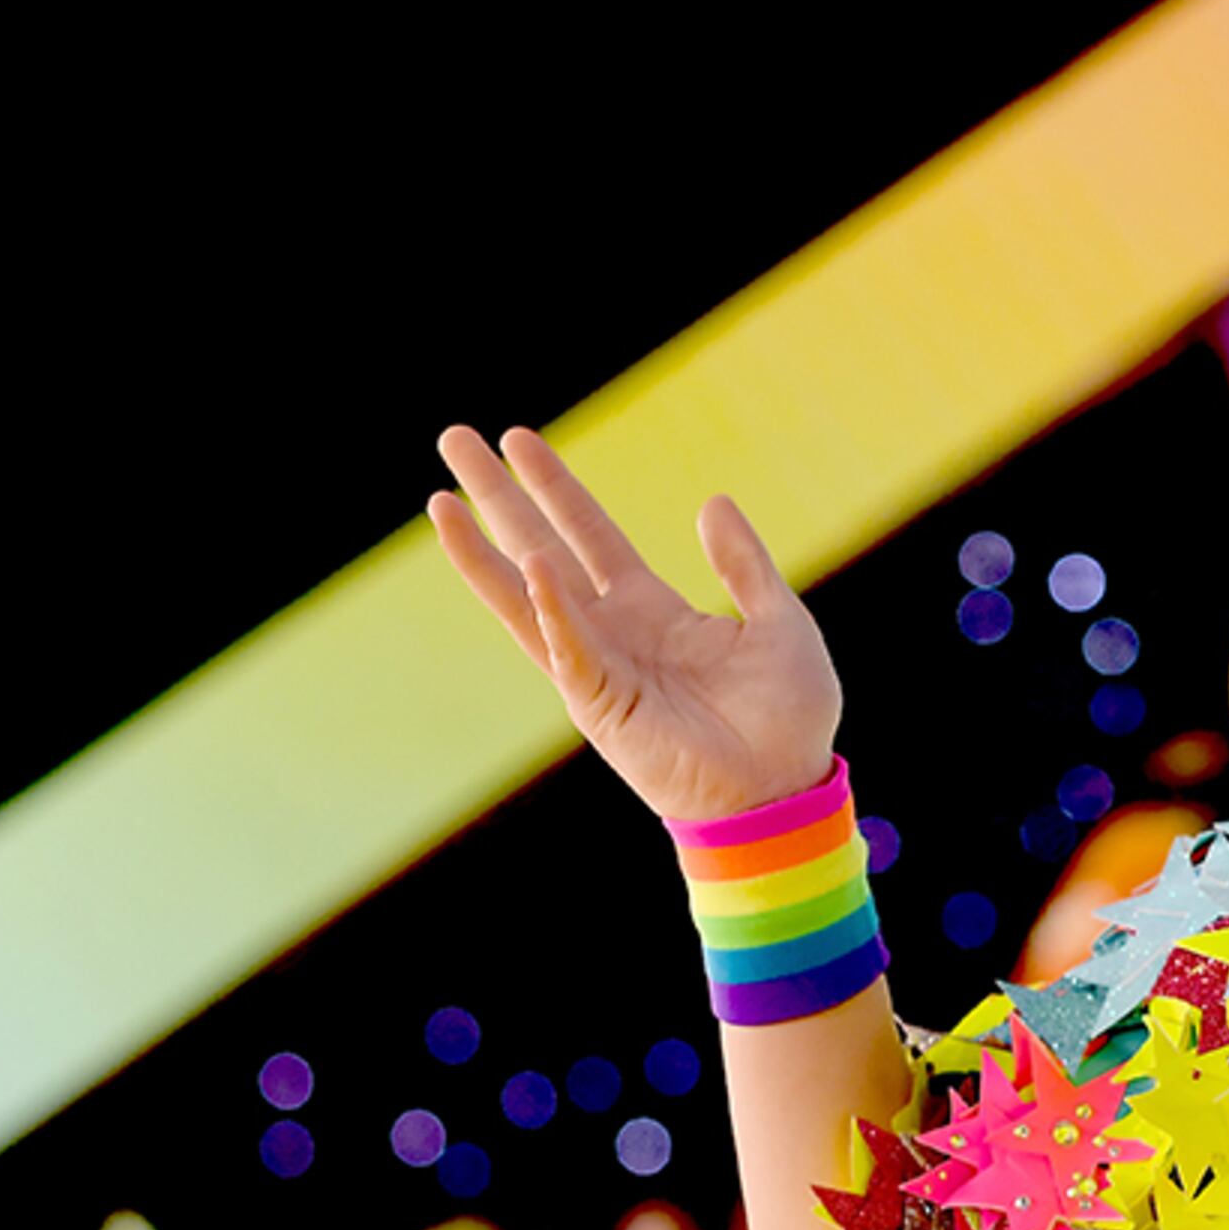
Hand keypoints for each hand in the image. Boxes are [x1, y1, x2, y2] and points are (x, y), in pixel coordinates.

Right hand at [429, 424, 842, 823]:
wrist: (785, 790)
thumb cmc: (787, 718)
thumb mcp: (779, 621)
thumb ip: (745, 565)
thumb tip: (712, 502)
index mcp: (651, 609)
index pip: (588, 533)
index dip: (554, 487)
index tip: (516, 439)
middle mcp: (612, 632)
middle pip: (539, 548)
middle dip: (497, 497)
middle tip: (453, 440)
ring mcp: (598, 668)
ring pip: (524, 598)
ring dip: (481, 552)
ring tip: (441, 501)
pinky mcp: (601, 706)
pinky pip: (569, 650)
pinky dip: (551, 609)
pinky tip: (532, 566)